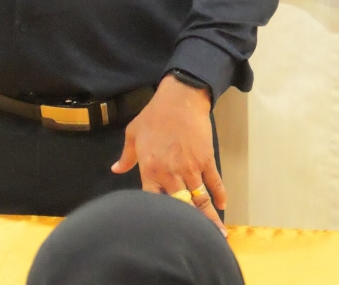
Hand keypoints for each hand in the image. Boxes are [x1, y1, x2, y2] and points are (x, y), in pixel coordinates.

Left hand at [111, 74, 227, 236]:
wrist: (179, 99)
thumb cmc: (153, 115)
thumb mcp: (133, 133)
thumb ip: (126, 156)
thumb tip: (115, 170)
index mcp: (150, 169)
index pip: (153, 201)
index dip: (158, 214)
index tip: (162, 227)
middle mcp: (170, 173)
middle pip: (180, 206)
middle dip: (188, 225)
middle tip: (196, 240)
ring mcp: (190, 168)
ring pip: (200, 199)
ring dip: (209, 217)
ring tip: (217, 234)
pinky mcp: (206, 159)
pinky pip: (214, 182)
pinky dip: (219, 194)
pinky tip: (223, 205)